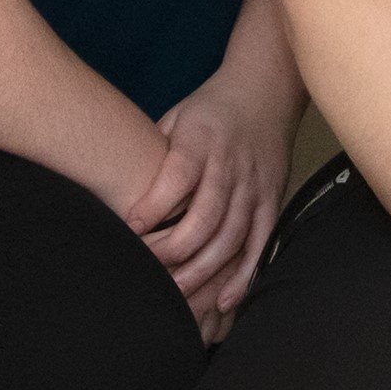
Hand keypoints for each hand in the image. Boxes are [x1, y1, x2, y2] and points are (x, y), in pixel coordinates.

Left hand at [132, 78, 293, 337]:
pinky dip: (243, 275)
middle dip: (176, 250)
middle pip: (206, 216)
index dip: (154, 206)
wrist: (265, 89)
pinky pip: (260, 244)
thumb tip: (117, 191)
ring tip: (179, 295)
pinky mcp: (273, 200)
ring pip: (233, 237)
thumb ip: (154, 153)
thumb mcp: (176, 117)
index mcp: (201, 139)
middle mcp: (230, 164)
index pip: (178, 177)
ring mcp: (255, 185)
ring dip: (205, 271)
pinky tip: (225, 300)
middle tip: (151, 274)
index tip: (131, 229)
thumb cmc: (209, 110)